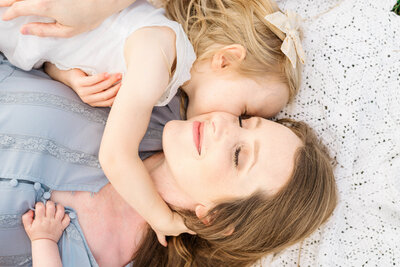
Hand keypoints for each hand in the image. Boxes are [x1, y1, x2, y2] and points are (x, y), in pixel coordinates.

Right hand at [0, 0, 133, 36]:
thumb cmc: (89, 16)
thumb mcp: (67, 31)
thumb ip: (43, 30)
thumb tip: (24, 30)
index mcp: (44, 5)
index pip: (18, 8)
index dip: (9, 13)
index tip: (6, 17)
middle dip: (5, 0)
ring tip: (9, 2)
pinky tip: (24, 1)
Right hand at [22, 201, 69, 242]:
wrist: (44, 243)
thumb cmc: (35, 234)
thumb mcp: (27, 227)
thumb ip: (26, 218)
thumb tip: (31, 210)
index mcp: (40, 220)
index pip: (40, 207)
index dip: (39, 204)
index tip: (39, 206)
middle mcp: (49, 221)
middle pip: (51, 206)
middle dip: (49, 203)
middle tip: (48, 205)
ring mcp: (57, 223)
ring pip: (60, 211)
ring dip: (59, 206)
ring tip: (56, 207)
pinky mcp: (62, 226)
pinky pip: (67, 219)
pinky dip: (66, 215)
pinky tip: (62, 214)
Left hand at [67, 69, 121, 106]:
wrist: (69, 75)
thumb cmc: (86, 81)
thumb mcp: (96, 89)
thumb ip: (106, 91)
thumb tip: (122, 90)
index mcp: (93, 102)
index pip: (108, 102)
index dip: (117, 96)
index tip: (125, 88)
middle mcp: (87, 99)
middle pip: (105, 95)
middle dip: (116, 88)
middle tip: (124, 81)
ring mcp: (82, 92)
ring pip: (100, 87)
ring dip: (111, 80)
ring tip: (118, 74)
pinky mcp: (79, 83)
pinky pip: (92, 81)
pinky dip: (101, 77)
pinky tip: (107, 73)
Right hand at [153, 212, 195, 246]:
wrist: (162, 219)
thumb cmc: (174, 214)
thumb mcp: (185, 211)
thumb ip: (193, 211)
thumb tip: (203, 208)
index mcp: (184, 227)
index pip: (192, 230)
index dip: (194, 230)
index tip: (197, 230)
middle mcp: (178, 231)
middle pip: (182, 230)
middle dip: (183, 227)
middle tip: (182, 222)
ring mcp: (169, 233)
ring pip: (174, 233)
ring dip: (174, 229)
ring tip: (174, 226)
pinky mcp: (161, 233)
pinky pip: (162, 239)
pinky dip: (164, 241)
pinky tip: (165, 244)